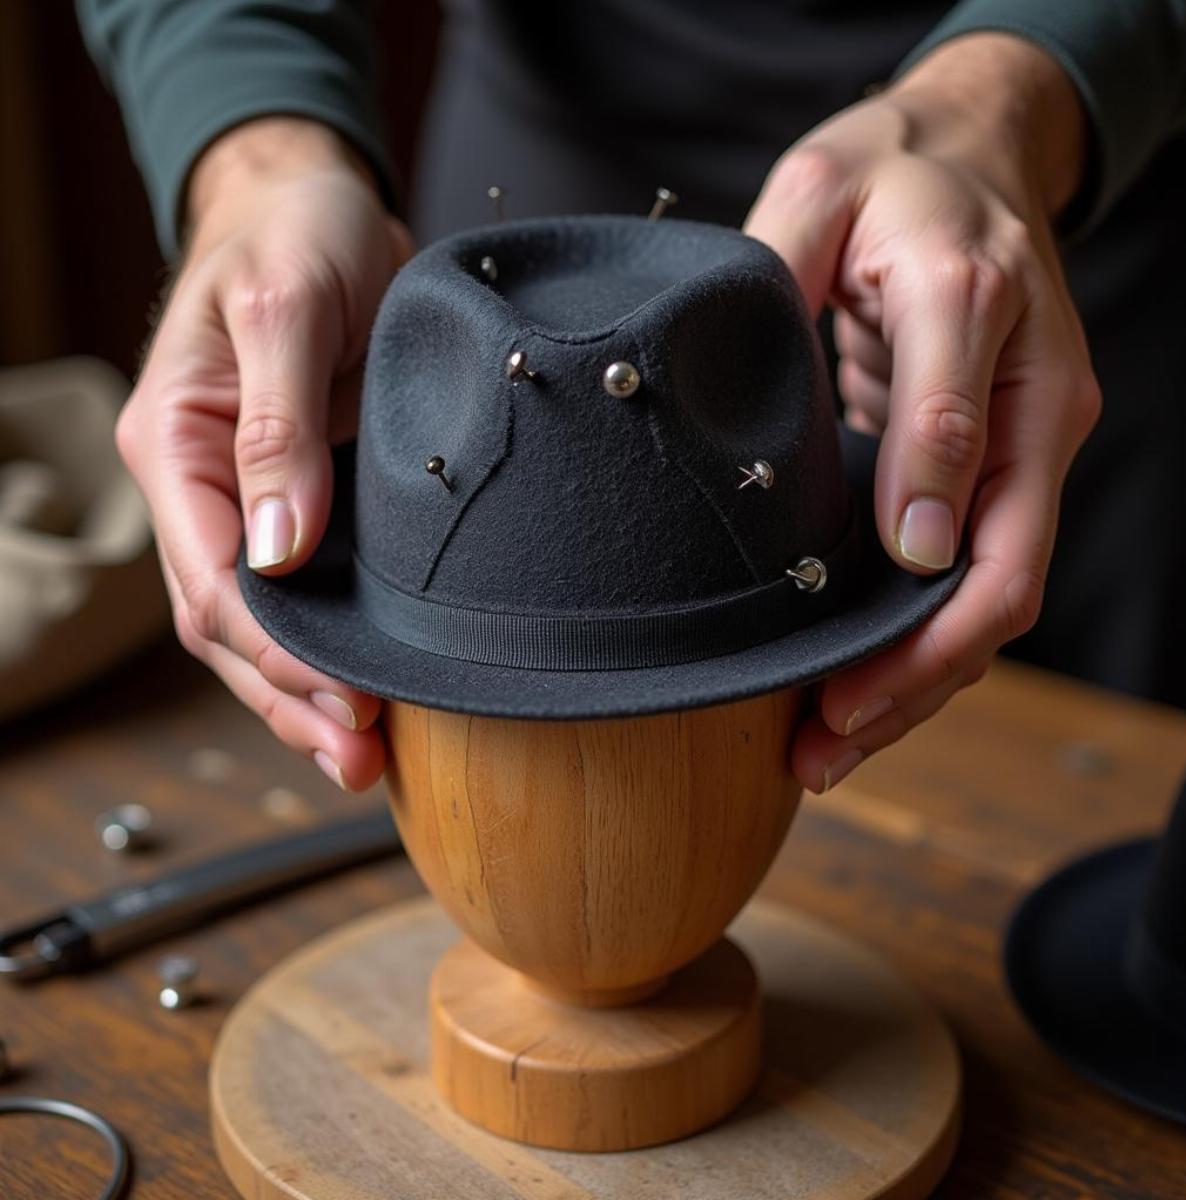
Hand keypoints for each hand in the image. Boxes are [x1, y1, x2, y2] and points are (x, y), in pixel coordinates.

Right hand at [117, 118, 410, 789]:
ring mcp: (255, 501)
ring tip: (367, 753)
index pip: (213, 579)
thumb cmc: (292, 236)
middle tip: (361, 758)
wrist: (319, 205)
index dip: (277, 649)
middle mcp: (206, 489)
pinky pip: (312, 591)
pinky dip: (337, 645)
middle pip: (232, 624)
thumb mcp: (282, 312)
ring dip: (311, 691)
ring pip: (266, 624)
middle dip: (292, 696)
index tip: (345, 695)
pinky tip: (375, 684)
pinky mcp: (310, 499)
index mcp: (175, 447)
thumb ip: (277, 426)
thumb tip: (280, 546)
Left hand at [744, 33, 1101, 792]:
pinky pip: (976, 581)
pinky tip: (857, 698)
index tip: (863, 592)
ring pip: (997, 593)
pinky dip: (922, 649)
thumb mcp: (821, 186)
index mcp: (972, 299)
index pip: (958, 419)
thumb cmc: (891, 176)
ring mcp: (1028, 439)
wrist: (974, 158)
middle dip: (921, 658)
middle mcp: (1025, 387)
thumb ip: (782, 269)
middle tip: (827, 727)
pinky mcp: (1006, 472)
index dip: (918, 507)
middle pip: (1003, 556)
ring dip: (921, 680)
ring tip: (829, 744)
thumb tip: (732, 384)